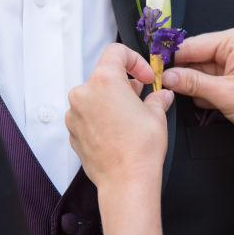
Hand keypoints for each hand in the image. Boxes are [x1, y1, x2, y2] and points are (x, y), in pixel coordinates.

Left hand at [66, 44, 173, 197]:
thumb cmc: (140, 149)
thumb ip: (157, 99)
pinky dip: (101, 118)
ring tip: (130, 118)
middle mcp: (84, 93)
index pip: (116, 52)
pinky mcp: (73, 132)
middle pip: (104, 76)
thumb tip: (160, 96)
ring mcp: (74, 114)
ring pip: (95, 97)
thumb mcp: (156, 116)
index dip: (135, 60)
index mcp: (104, 80)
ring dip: (112, 102)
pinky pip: (87, 116)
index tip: (145, 76)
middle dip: (125, 84)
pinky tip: (118, 132)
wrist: (126, 182)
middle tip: (142, 97)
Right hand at [163, 26, 233, 151]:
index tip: (153, 71)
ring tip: (200, 100)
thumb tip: (166, 76)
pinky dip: (205, 95)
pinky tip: (210, 105)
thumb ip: (192, 82)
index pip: (192, 45)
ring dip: (195, 88)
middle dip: (184, 76)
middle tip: (165, 88)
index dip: (172, 58)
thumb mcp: (224, 94)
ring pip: (201, 73)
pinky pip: (210, 84)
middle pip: (195, 58)